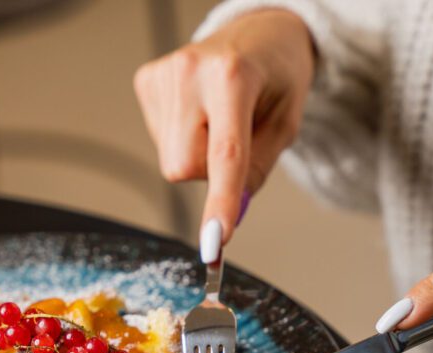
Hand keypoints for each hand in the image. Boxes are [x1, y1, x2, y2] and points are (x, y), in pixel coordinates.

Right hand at [133, 9, 314, 254]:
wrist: (260, 32)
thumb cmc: (277, 74)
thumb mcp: (285, 123)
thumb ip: (257, 169)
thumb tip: (230, 211)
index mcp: (234, 75)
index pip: (225, 154)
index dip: (220, 201)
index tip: (215, 241)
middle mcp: (191, 70)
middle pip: (186, 167)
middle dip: (210, 173)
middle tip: (235, 140)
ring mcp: (163, 74)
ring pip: (172, 161)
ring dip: (197, 155)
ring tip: (217, 118)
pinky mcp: (146, 80)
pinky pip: (160, 142)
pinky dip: (182, 138)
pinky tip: (197, 111)